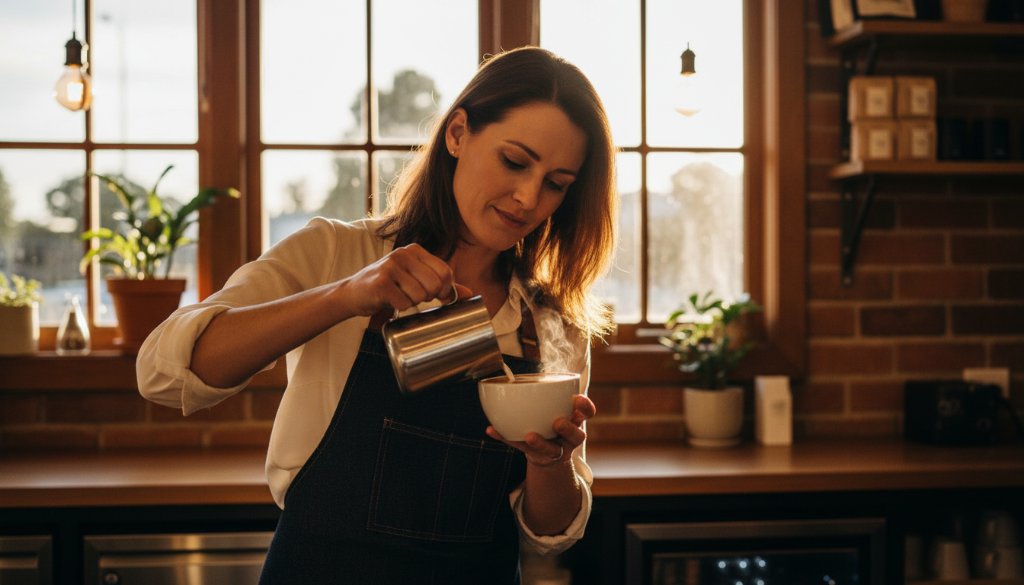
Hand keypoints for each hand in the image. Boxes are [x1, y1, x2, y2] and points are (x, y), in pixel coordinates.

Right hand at [340, 243, 472, 316]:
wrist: (353, 292)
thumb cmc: (387, 286)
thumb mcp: (415, 279)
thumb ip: (441, 285)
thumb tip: (469, 293)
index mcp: (414, 250)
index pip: (445, 272)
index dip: (444, 289)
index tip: (435, 295)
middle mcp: (403, 254)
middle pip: (434, 284)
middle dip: (428, 297)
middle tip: (412, 296)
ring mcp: (390, 267)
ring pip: (420, 295)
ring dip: (411, 303)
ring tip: (399, 296)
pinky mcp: (380, 283)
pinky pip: (404, 303)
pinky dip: (399, 308)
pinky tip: (389, 300)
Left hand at [486, 394, 595, 466]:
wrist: (548, 455)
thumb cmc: (551, 421)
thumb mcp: (555, 406)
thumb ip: (546, 391)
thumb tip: (514, 369)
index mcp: (575, 420)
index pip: (587, 413)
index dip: (585, 407)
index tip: (578, 398)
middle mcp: (569, 437)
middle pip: (576, 435)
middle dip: (568, 428)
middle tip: (558, 422)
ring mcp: (556, 450)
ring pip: (552, 449)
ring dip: (540, 442)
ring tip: (530, 435)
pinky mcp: (538, 457)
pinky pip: (521, 448)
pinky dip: (505, 437)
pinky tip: (492, 430)